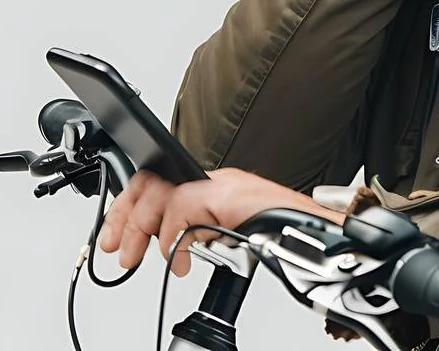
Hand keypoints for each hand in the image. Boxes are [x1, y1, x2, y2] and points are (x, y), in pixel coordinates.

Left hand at [96, 168, 343, 276]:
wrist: (325, 242)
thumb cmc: (288, 243)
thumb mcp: (230, 242)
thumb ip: (203, 237)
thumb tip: (176, 250)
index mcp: (214, 189)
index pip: (159, 183)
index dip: (129, 209)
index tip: (114, 238)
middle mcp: (216, 181)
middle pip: (151, 180)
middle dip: (124, 216)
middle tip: (115, 250)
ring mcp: (224, 185)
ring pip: (161, 190)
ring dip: (140, 226)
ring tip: (141, 257)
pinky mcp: (230, 194)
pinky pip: (184, 206)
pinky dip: (174, 236)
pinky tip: (181, 258)